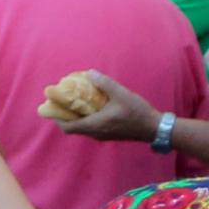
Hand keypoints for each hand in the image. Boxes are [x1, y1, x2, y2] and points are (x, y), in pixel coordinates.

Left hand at [39, 70, 161, 143]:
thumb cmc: (137, 112)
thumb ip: (105, 84)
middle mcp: (95, 133)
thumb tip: (90, 73)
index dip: (57, 118)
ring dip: (76, 116)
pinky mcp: (108, 134)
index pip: (67, 127)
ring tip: (75, 101)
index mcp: (94, 125)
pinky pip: (91, 127)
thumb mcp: (121, 94)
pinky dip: (86, 118)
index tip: (54, 106)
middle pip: (72, 127)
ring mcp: (102, 135)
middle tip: (63, 101)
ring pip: (82, 127)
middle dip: (65, 115)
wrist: (154, 128)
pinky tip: (91, 106)